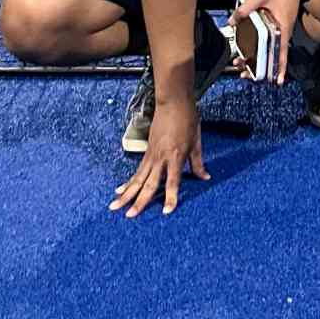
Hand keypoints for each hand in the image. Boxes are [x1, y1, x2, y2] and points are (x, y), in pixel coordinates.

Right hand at [109, 95, 206, 218]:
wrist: (173, 102)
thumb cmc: (188, 120)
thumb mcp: (197, 141)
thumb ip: (198, 163)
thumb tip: (205, 178)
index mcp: (176, 156)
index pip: (173, 181)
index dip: (171, 197)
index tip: (166, 211)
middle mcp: (161, 158)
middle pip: (149, 184)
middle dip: (140, 201)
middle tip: (130, 216)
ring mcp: (151, 156)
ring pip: (137, 179)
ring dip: (126, 194)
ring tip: (114, 207)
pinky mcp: (146, 152)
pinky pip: (137, 171)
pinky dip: (128, 182)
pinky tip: (119, 191)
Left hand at [231, 0, 304, 83]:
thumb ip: (246, 7)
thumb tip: (233, 21)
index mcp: (282, 26)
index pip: (282, 51)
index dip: (279, 67)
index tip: (276, 81)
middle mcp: (284, 30)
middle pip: (275, 55)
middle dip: (262, 67)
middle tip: (245, 74)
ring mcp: (282, 28)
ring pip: (272, 49)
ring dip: (260, 59)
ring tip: (244, 66)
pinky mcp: (279, 24)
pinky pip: (271, 41)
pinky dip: (262, 48)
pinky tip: (252, 51)